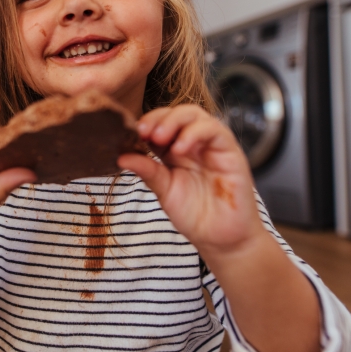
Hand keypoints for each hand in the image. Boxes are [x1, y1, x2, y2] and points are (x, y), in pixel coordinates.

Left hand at [118, 105, 264, 256]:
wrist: (220, 238)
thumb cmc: (194, 215)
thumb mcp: (164, 191)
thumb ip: (147, 171)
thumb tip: (120, 156)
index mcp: (174, 150)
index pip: (160, 123)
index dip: (146, 123)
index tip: (130, 133)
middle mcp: (194, 143)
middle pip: (177, 113)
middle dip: (157, 118)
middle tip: (142, 131)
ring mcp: (212, 145)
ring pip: (195, 114)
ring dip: (173, 120)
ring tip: (158, 138)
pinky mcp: (230, 151)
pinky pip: (214, 130)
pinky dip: (194, 133)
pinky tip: (180, 149)